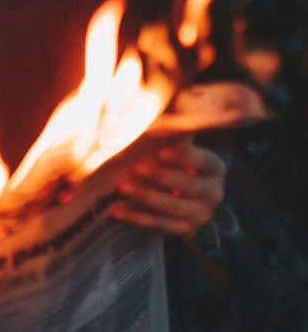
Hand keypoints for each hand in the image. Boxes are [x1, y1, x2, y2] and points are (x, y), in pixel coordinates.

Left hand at [111, 136, 225, 235]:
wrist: (167, 188)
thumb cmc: (168, 157)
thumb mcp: (172, 142)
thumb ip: (172, 130)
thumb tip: (167, 102)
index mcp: (215, 168)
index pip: (204, 161)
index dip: (183, 157)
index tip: (159, 152)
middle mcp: (214, 193)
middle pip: (193, 188)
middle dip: (163, 177)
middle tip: (136, 168)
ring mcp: (201, 215)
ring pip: (175, 209)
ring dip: (147, 198)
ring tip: (122, 186)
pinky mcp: (183, 230)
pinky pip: (159, 225)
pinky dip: (136, 217)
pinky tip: (116, 210)